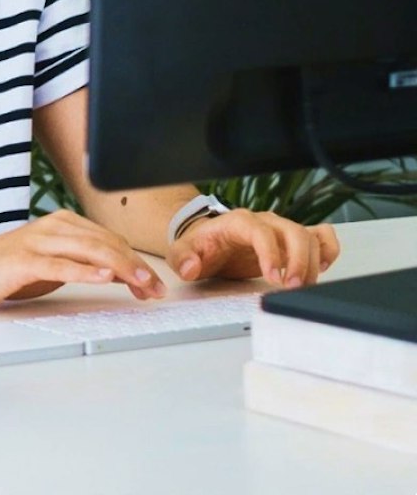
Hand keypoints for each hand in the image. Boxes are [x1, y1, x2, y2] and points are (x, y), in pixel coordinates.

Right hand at [0, 210, 168, 306]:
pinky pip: (60, 265)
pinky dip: (86, 271)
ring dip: (121, 267)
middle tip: (157, 288)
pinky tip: (104, 277)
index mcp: (62, 223)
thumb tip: (121, 274)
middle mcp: (53, 227)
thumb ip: (84, 263)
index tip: (154, 284)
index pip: (109, 239)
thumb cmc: (9, 267)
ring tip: (143, 283)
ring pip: (89, 250)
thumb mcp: (54, 263)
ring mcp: (38, 242)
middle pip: (105, 242)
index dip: (136, 260)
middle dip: (136, 266)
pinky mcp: (24, 261)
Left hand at [167, 210, 340, 287]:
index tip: (273, 278)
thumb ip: (183, 259)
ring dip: (313, 262)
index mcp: (237, 222)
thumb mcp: (181, 252)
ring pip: (309, 236)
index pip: (261, 232)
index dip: (271, 254)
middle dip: (299, 260)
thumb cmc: (200, 247)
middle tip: (293, 287)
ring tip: (304, 286)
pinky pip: (320, 235)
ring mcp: (280, 229)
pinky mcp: (291, 240)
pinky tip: (321, 268)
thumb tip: (191, 267)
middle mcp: (264, 222)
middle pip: (293, 231)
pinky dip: (327, 250)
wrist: (208, 242)